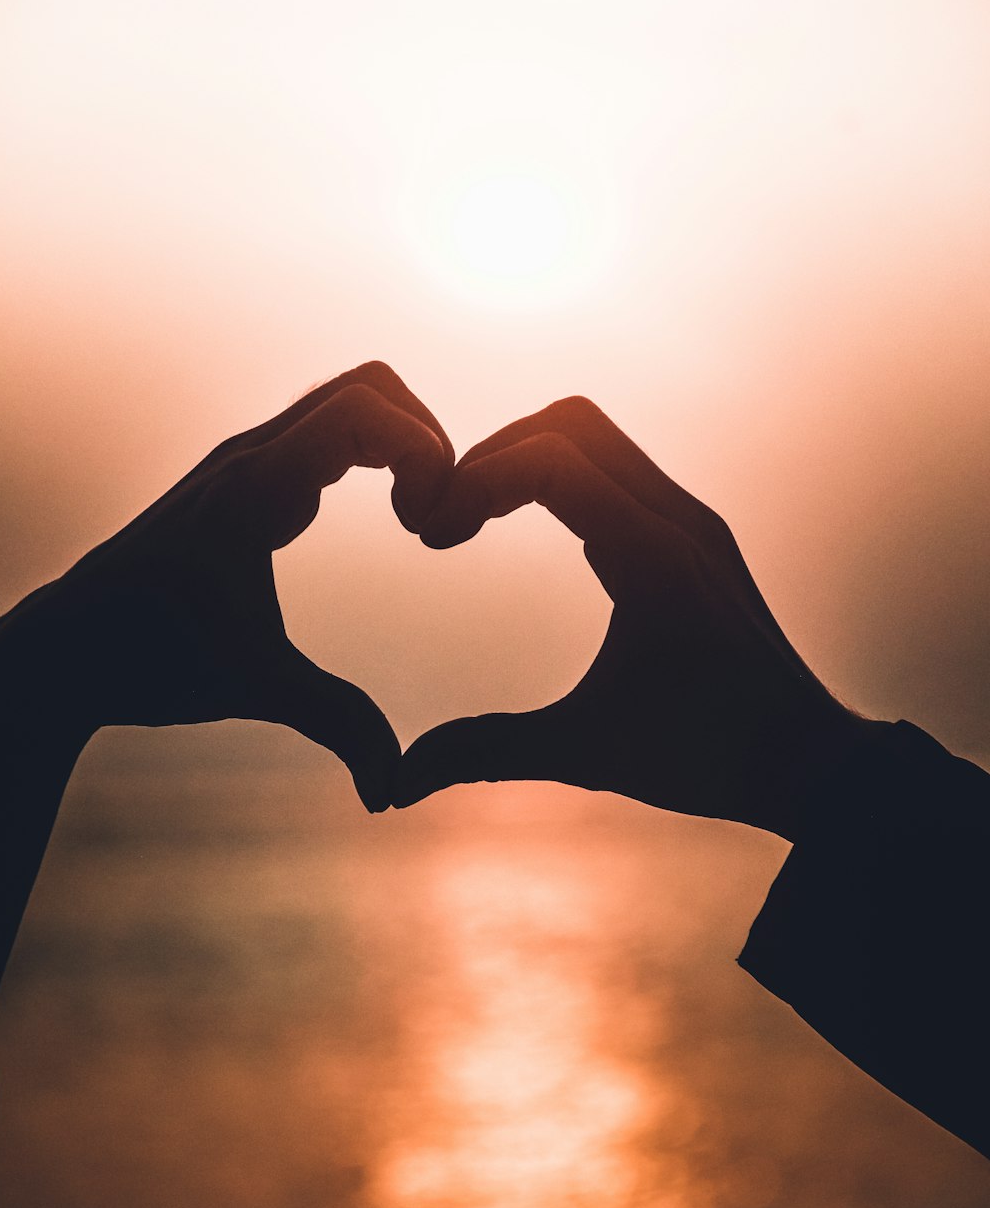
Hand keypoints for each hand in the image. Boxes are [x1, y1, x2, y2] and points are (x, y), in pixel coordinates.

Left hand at [0, 361, 452, 811]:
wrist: (67, 649)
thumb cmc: (150, 662)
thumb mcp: (255, 688)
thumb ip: (336, 725)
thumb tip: (393, 792)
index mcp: (254, 490)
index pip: (361, 411)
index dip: (423, 451)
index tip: (429, 527)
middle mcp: (250, 456)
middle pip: (368, 384)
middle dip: (426, 437)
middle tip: (435, 514)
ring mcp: (247, 460)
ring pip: (349, 398)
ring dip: (403, 441)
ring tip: (420, 517)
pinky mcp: (247, 476)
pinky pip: (330, 428)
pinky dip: (378, 452)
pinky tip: (391, 516)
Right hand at [394, 396, 870, 838]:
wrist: (811, 764)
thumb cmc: (708, 759)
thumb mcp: (586, 754)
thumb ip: (485, 752)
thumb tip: (395, 785)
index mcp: (653, 558)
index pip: (550, 459)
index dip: (475, 480)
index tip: (431, 534)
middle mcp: (679, 520)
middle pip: (570, 422)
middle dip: (494, 454)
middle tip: (447, 516)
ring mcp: (694, 521)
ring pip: (598, 438)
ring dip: (529, 459)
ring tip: (477, 518)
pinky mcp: (697, 534)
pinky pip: (621, 469)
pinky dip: (565, 477)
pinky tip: (533, 530)